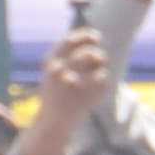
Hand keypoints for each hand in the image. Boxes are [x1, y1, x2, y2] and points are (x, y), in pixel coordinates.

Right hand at [17, 25, 113, 154]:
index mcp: (50, 62)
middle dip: (96, 54)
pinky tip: (96, 87)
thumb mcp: (54, 69)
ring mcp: (74, 85)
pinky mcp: (88, 96)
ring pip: (99, 67)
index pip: (69, 41)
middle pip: (87, 55)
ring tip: (98, 71)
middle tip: (99, 57)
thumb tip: (92, 35)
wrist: (53, 120)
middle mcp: (60, 71)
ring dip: (101, 66)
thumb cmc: (55, 92)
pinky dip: (103, 79)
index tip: (95, 36)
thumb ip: (69, 53)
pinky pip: (103, 79)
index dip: (85, 36)